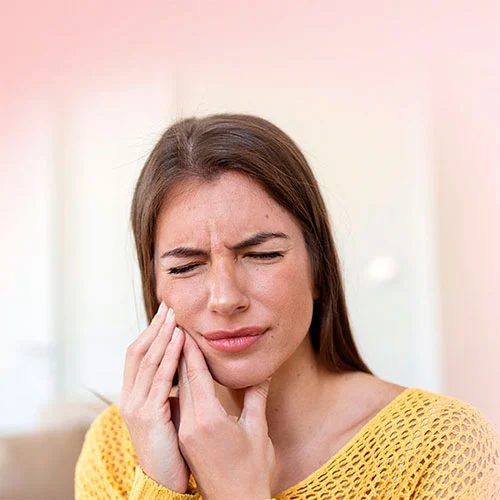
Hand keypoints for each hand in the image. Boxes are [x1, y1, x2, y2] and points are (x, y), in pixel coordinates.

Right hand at [117, 302, 189, 492]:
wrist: (165, 482)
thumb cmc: (171, 448)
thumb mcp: (166, 413)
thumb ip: (169, 390)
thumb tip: (180, 368)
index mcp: (132, 395)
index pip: (138, 354)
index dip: (151, 332)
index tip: (165, 314)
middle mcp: (129, 397)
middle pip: (139, 351)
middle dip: (155, 327)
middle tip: (169, 305)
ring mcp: (136, 406)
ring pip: (148, 361)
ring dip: (163, 335)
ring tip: (174, 315)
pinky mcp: (148, 416)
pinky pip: (161, 379)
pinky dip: (170, 356)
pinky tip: (180, 339)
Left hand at [177, 333, 274, 499]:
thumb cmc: (251, 470)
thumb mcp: (257, 430)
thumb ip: (256, 397)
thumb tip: (262, 371)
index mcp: (208, 420)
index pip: (195, 376)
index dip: (191, 350)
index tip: (187, 328)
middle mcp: (190, 425)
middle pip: (182, 380)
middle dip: (180, 351)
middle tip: (178, 327)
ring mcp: (185, 433)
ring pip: (178, 391)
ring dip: (178, 366)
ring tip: (178, 343)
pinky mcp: (184, 439)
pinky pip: (180, 403)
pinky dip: (181, 384)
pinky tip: (183, 374)